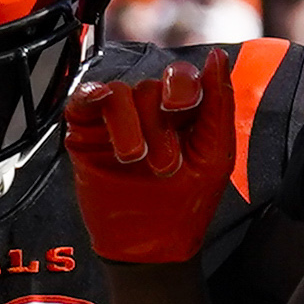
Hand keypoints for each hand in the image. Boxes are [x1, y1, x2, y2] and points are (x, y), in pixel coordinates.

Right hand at [63, 39, 297, 265]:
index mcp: (183, 114)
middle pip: (149, 87)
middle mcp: (149, 112)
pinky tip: (101, 114)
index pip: (180, 78)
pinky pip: (84, 98)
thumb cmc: (186, 204)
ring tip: (134, 160)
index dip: (181, 86)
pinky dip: (92, 98)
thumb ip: (219, 105)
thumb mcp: (215, 155)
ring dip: (129, 126)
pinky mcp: (87, 131)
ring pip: (119, 93)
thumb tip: (218, 57)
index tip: (180, 108)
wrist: (149, 245)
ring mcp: (117, 120)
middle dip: (157, 125)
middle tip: (163, 164)